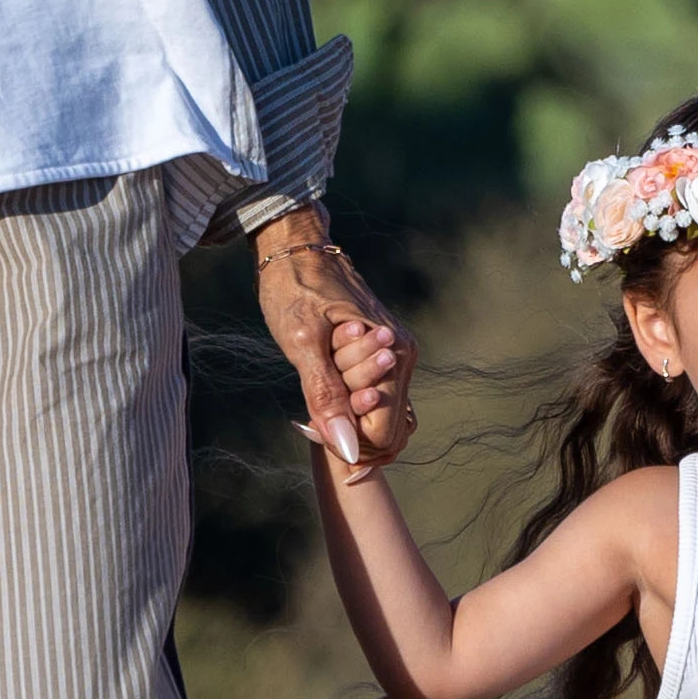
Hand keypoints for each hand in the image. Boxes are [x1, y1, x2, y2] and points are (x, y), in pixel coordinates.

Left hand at [253, 212, 407, 473]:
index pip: (383, 434)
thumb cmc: (295, 289)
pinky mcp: (382, 352)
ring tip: (319, 365)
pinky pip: (371, 394)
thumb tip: (349, 451)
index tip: (311, 419)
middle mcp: (403, 356)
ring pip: (376, 412)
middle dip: (345, 421)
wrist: (294, 247)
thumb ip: (328, 398)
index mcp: (394, 355)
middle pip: (384, 429)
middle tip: (311, 383)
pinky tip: (323, 368)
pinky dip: (343, 393)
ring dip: (343, 404)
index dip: (347, 440)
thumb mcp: (302, 345)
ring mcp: (395, 354)